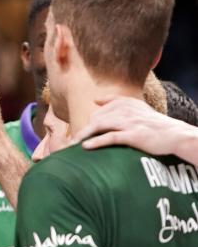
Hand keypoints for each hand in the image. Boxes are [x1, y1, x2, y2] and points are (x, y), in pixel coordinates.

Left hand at [73, 95, 187, 154]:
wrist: (175, 134)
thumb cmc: (154, 123)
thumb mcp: (137, 107)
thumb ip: (116, 102)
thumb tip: (95, 100)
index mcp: (125, 103)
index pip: (99, 112)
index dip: (88, 123)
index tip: (78, 134)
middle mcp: (125, 110)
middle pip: (96, 119)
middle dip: (83, 130)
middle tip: (71, 142)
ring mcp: (129, 122)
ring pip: (99, 126)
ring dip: (83, 136)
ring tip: (72, 145)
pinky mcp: (133, 135)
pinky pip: (110, 137)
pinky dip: (96, 142)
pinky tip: (86, 146)